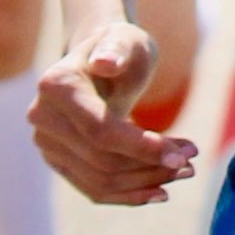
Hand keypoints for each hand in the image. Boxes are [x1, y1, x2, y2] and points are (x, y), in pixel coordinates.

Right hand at [29, 24, 194, 206]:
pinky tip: (159, 191)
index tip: (184, 155)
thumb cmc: (121, 48)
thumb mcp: (127, 39)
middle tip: (191, 161)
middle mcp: (42, 117)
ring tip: (183, 171)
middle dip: (152, 166)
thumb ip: (118, 48)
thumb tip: (105, 63)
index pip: (101, 130)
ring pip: (101, 180)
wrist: (101, 62)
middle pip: (102, 160)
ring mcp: (46, 144)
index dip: (142, 147)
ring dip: (147, 182)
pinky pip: (94, 190)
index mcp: (56, 86)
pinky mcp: (58, 162)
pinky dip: (129, 195)